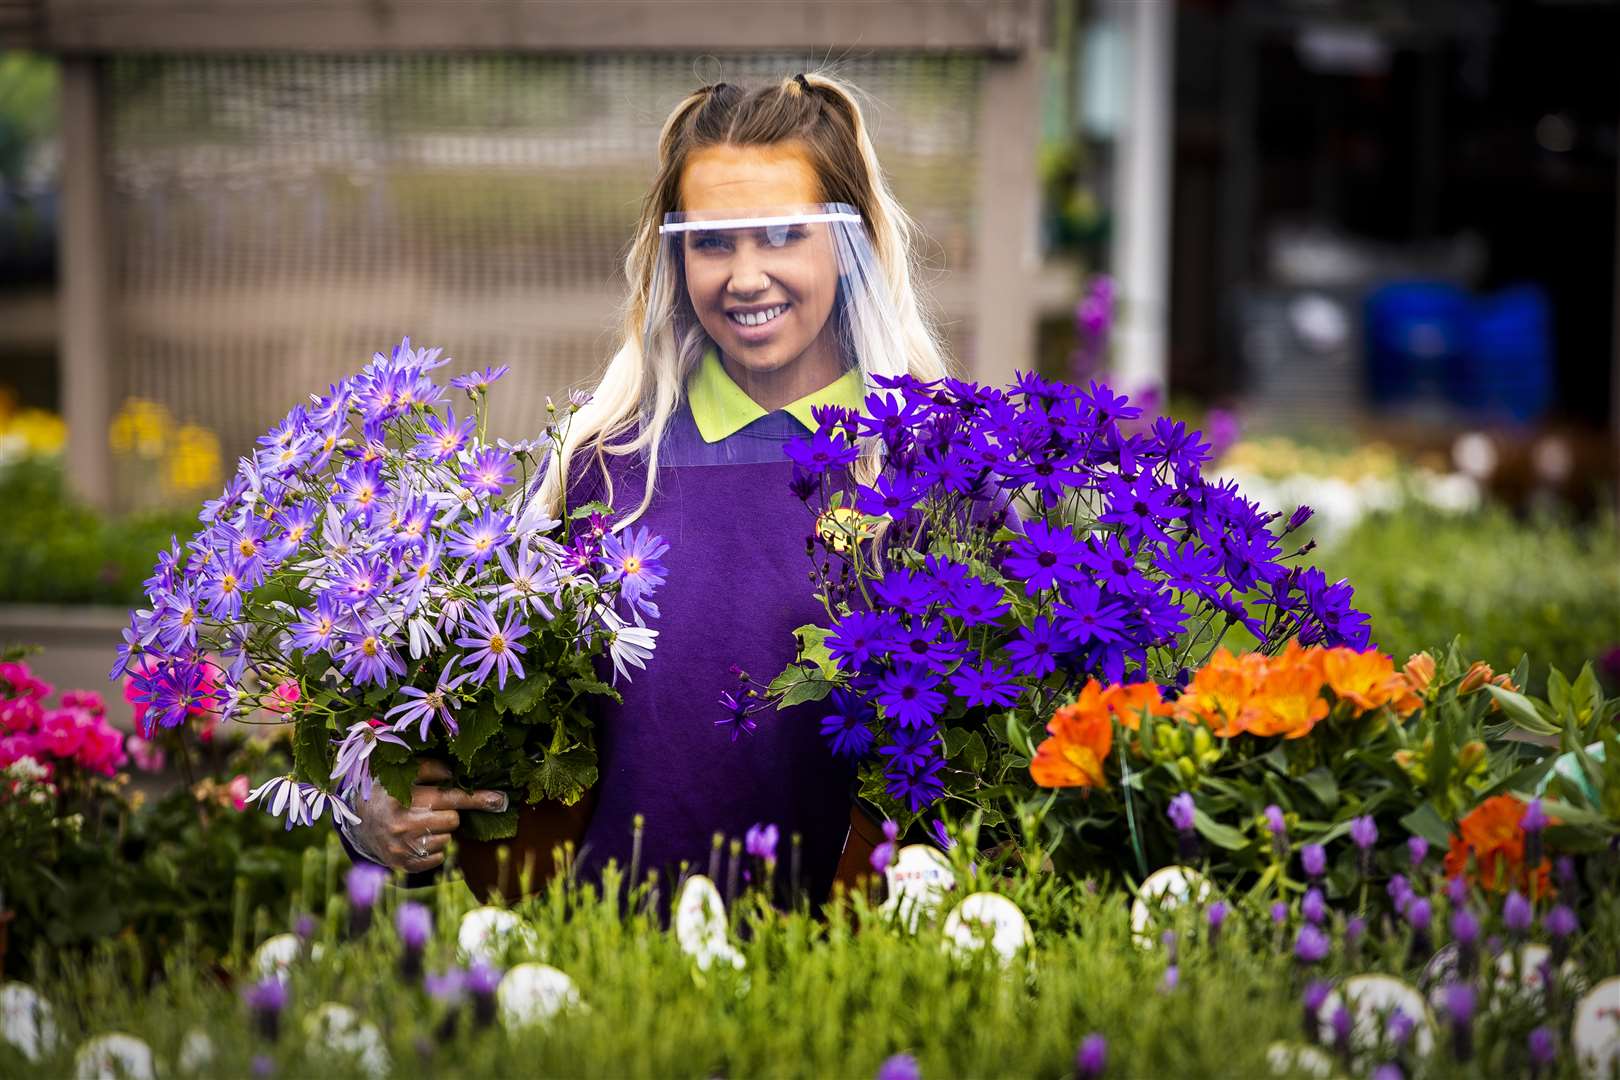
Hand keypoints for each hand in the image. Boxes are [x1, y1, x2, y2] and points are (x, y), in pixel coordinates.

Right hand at [350, 759, 507, 872]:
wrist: (358, 822)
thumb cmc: (387, 792)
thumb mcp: (401, 773)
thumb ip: (429, 769)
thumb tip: (454, 774)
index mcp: (403, 798)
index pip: (449, 798)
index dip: (478, 798)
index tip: (500, 800)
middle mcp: (402, 825)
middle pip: (452, 821)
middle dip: (448, 814)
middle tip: (431, 810)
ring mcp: (401, 848)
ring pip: (446, 840)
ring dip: (440, 832)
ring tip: (420, 824)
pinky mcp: (402, 865)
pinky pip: (437, 859)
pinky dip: (434, 849)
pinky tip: (417, 839)